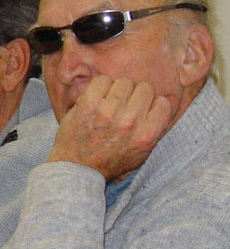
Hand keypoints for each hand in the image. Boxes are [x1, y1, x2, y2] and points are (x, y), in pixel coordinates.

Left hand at [47, 76, 172, 180]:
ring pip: (123, 82)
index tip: (141, 110)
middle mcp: (129, 122)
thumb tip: (171, 97)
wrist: (78, 168)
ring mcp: (108, 112)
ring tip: (109, 104)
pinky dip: (99, 87)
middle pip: (144, 88)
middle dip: (135, 96)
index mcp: (146, 135)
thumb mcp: (142, 151)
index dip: (152, 105)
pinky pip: (102, 80)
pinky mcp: (88, 105)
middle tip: (123, 107)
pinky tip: (96, 100)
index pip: (163, 102)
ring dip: (116, 90)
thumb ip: (158, 127)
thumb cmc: (111, 160)